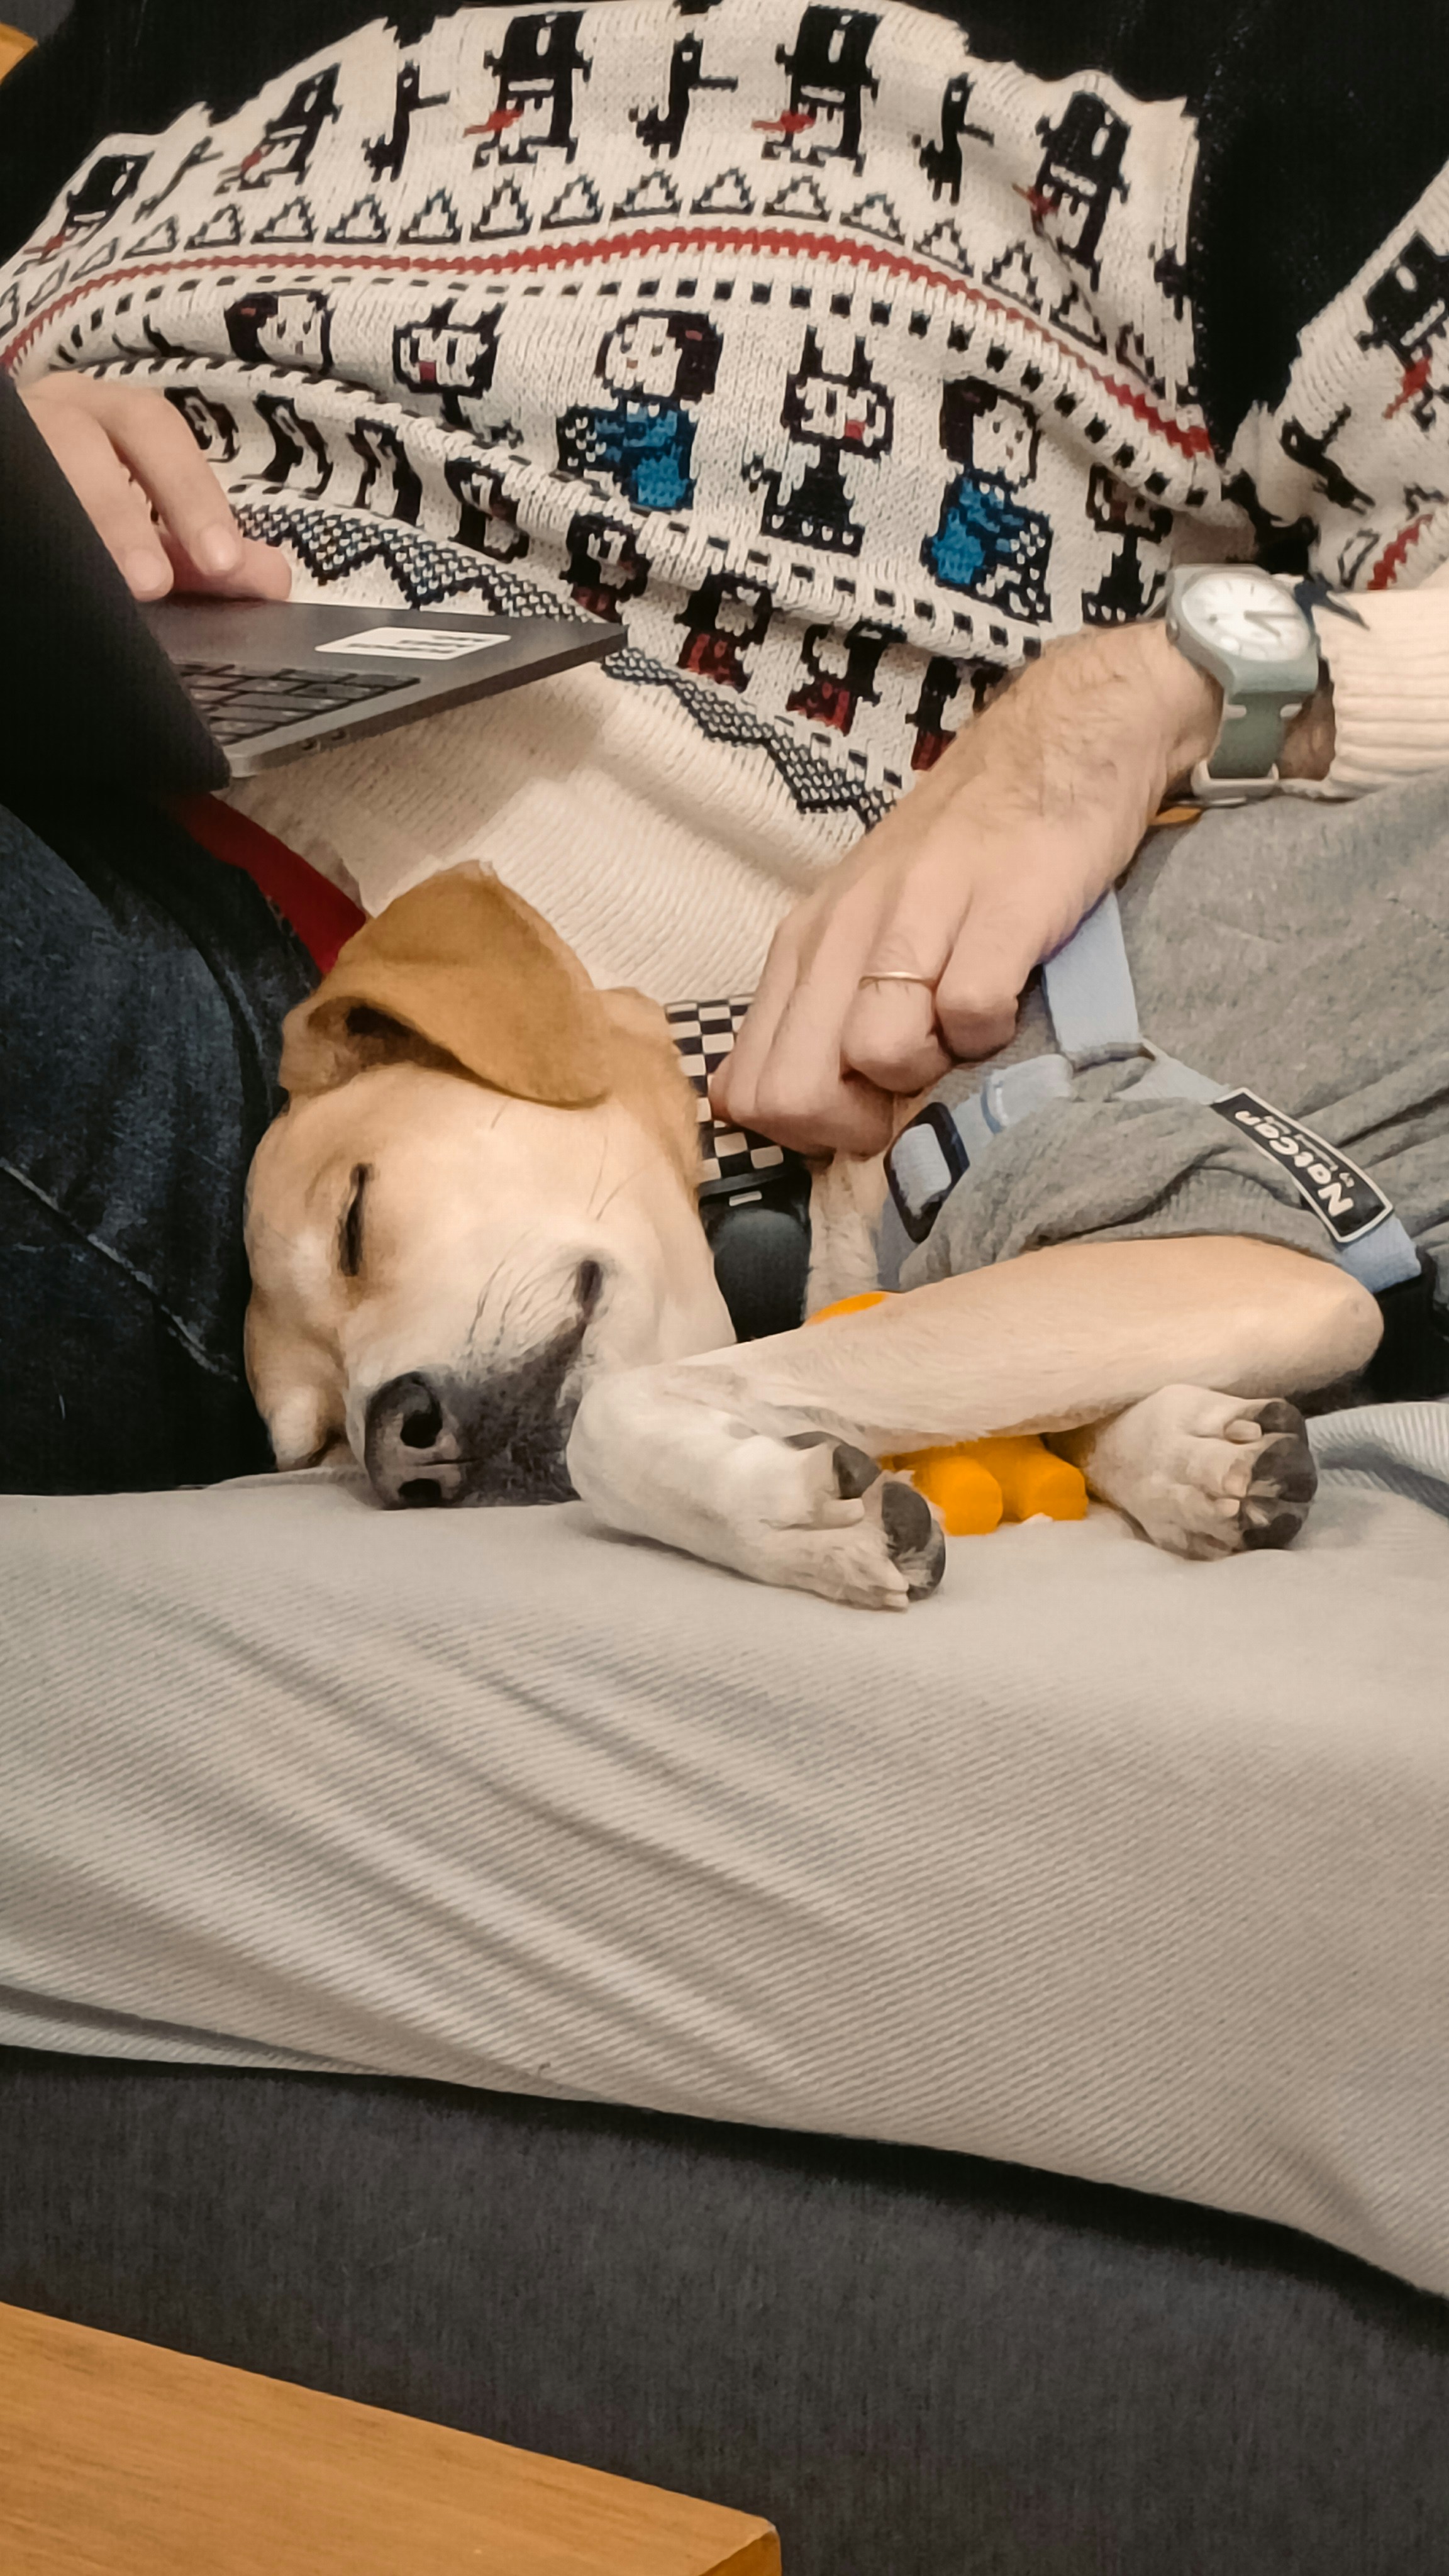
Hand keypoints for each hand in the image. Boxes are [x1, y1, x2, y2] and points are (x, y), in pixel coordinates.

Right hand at [20, 372, 290, 601]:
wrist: (25, 501)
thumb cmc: (86, 509)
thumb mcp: (146, 527)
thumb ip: (202, 553)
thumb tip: (273, 580)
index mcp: (105, 414)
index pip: (153, 429)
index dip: (190, 492)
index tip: (222, 561)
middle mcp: (52, 411)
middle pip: (81, 438)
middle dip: (119, 510)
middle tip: (152, 582)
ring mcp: (12, 440)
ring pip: (29, 463)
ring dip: (71, 523)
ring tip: (100, 586)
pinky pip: (10, 492)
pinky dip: (26, 529)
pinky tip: (46, 576)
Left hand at [712, 622, 1225, 1157]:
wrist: (1057, 745)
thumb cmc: (963, 854)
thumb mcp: (865, 927)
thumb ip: (823, 1008)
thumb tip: (780, 1110)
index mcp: (804, 944)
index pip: (750, 1088)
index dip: (803, 1133)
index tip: (861, 1111)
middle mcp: (843, 930)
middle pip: (793, 1090)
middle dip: (854, 1125)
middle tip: (911, 1097)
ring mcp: (917, 914)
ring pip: (875, 1053)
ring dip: (928, 1075)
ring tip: (963, 1034)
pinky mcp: (998, 907)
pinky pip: (970, 1013)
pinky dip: (994, 1031)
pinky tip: (1010, 1001)